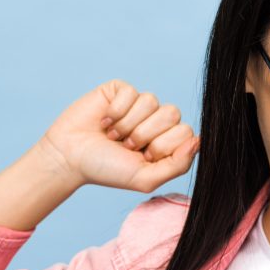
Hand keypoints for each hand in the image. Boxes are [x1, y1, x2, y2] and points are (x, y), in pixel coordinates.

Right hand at [39, 79, 200, 193]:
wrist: (70, 158)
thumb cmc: (106, 170)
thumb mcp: (145, 178)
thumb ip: (178, 164)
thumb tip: (199, 140)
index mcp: (166, 141)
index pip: (185, 132)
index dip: (163, 145)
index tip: (143, 157)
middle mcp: (155, 121)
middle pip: (172, 113)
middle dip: (145, 134)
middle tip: (126, 146)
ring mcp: (138, 104)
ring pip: (151, 101)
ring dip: (128, 124)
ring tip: (112, 135)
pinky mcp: (120, 91)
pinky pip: (130, 92)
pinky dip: (116, 111)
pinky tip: (104, 121)